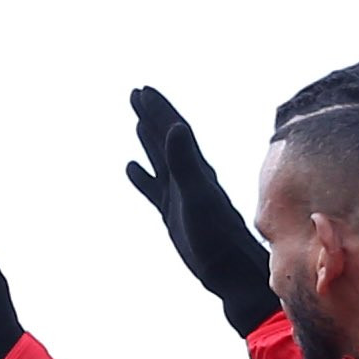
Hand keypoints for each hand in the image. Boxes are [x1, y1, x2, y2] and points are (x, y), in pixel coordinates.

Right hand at [123, 87, 278, 337]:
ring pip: (160, 159)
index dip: (159, 108)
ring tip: (137, 121)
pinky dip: (142, 176)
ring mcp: (180, 194)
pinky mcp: (173, 212)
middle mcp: (189, 175)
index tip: (141, 90)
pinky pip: (153, 187)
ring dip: (149, 139)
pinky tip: (131, 168)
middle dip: (152, 115)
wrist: (227, 268)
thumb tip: (175, 126)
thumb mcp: (197, 196)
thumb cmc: (216, 234)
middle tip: (135, 93)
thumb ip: (185, 162)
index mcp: (195, 166)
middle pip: (166, 137)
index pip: (174, 128)